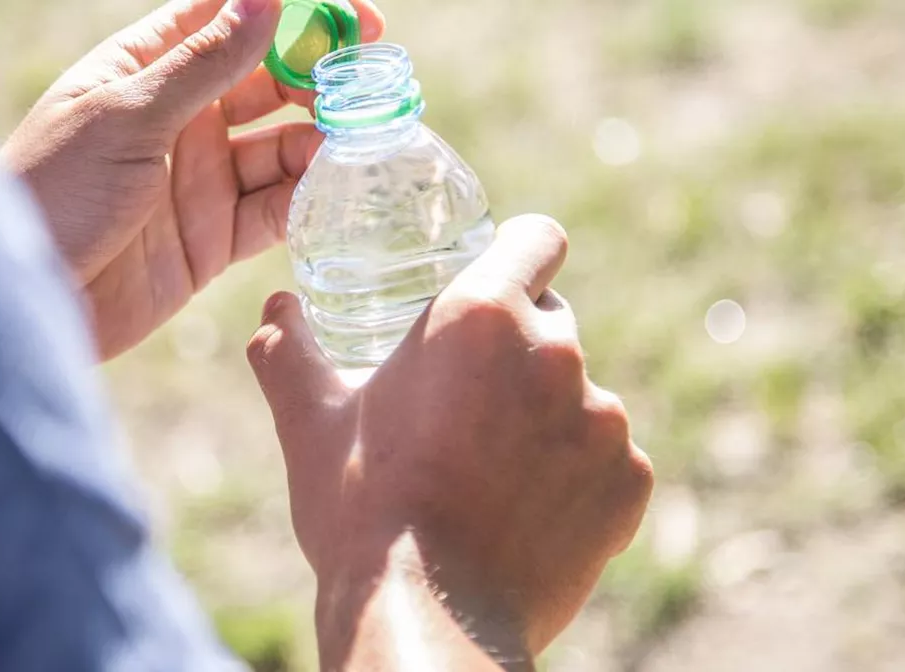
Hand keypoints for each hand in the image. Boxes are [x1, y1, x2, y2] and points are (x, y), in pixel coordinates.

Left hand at [0, 0, 384, 358]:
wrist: (24, 301)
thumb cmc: (52, 191)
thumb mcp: (126, 117)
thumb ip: (202, 63)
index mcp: (146, 70)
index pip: (228, 18)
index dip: (291, 11)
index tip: (354, 17)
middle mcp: (179, 119)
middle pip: (266, 82)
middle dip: (319, 79)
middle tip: (368, 85)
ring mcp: (197, 180)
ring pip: (278, 148)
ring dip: (317, 140)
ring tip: (351, 140)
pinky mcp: (211, 241)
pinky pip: (272, 211)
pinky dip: (305, 199)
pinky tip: (331, 188)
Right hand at [247, 215, 654, 667]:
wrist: (428, 621)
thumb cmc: (364, 512)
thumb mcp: (310, 424)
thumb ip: (287, 352)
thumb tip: (273, 311)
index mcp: (482, 315)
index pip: (538, 237)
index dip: (518, 255)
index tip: (495, 284)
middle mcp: (558, 352)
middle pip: (552, 320)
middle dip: (514, 350)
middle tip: (466, 403)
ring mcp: (606, 420)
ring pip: (579, 395)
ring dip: (544, 417)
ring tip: (489, 472)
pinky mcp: (631, 482)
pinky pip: (609, 459)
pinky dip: (576, 476)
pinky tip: (526, 512)